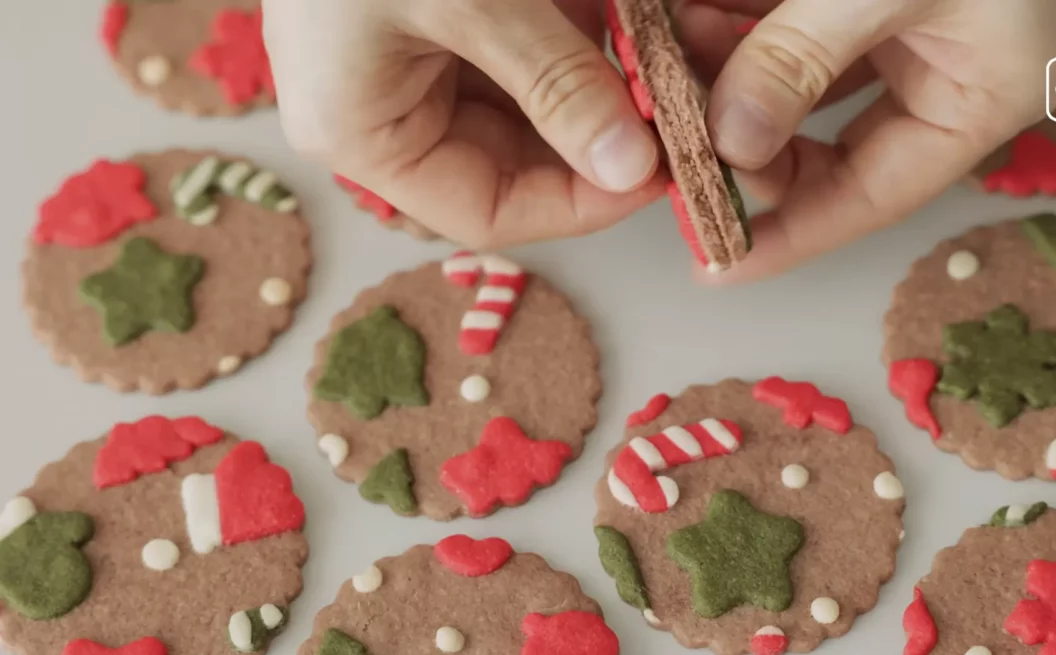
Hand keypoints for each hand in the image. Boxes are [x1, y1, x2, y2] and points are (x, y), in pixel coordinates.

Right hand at [263, 0, 664, 248]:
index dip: (580, 205)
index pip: (486, 210)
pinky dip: (572, 42)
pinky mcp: (431, 16)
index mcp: (360, 130)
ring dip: (592, 89)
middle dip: (594, 141)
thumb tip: (632, 167)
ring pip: (522, 108)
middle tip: (671, 113)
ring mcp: (403, 59)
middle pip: (509, 164)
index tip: (656, 171)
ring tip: (657, 62)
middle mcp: (377, 108)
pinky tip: (623, 22)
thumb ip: (556, 82)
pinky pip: (514, 51)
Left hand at [675, 0, 1055, 282]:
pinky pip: (784, 29)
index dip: (790, 235)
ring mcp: (894, 31)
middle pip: (819, 149)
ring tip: (663, 62)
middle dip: (741, 145)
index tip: (715, 260)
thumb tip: (732, 140)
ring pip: (789, 85)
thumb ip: (807, 58)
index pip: (868, 197)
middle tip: (672, 139)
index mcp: (970, 102)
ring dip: (724, 80)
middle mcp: (931, 76)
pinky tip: (683, 19)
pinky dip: (733, 28)